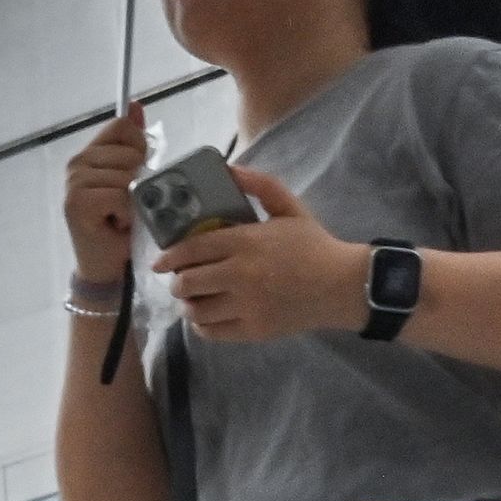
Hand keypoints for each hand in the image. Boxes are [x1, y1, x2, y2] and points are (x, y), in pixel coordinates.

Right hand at [61, 100, 148, 285]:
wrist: (104, 267)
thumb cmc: (120, 226)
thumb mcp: (130, 179)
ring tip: (121, 217)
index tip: (134, 176)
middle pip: (129, 152)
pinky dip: (127, 214)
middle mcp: (76, 164)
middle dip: (138, 182)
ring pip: (127, 175)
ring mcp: (74, 182)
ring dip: (133, 202)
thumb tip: (135, 106)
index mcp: (88, 154)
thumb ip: (132, 144)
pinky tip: (116, 225)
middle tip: (124, 206)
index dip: (139, 148)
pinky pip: (120, 195)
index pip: (122, 127)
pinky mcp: (77, 201)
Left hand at [152, 167, 362, 344]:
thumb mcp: (289, 207)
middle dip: (176, 282)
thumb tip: (228, 168)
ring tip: (192, 300)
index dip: (169, 257)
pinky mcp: (253, 330)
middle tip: (179, 281)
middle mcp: (241, 274)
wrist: (341, 285)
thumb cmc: (313, 244)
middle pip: (187, 282)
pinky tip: (206, 316)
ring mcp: (247, 305)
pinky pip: (212, 332)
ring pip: (196, 310)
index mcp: (246, 241)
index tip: (159, 262)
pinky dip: (201, 325)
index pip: (193, 249)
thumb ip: (260, 185)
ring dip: (187, 304)